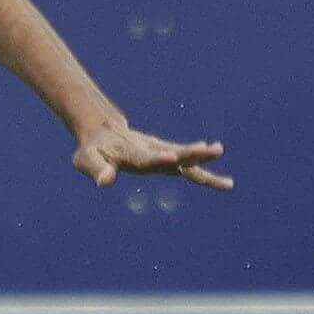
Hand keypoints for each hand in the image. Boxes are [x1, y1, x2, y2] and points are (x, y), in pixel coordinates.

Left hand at [72, 116, 232, 190]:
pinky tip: (216, 162)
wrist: (102, 130)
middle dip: (195, 154)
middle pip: (175, 153)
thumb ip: (97, 170)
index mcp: (132, 154)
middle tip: (216, 150)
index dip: (159, 160)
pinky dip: (199, 163)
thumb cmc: (92, 149)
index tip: (173, 159)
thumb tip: (104, 182)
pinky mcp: (163, 153)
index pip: (148, 158)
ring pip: (185, 157)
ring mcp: (158, 151)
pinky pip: (184, 160)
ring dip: (204, 160)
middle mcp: (150, 150)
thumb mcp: (86, 160)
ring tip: (227, 174)